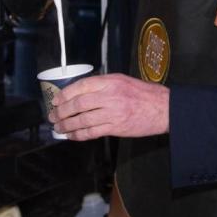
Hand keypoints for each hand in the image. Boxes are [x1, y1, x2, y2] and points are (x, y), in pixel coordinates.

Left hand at [50, 73, 168, 140]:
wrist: (163, 108)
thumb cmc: (143, 93)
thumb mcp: (122, 80)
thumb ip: (103, 84)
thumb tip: (81, 92)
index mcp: (110, 81)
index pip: (81, 86)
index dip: (65, 94)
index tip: (56, 100)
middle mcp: (110, 95)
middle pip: (78, 104)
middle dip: (62, 111)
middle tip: (53, 116)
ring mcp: (112, 113)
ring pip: (82, 120)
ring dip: (67, 125)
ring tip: (58, 127)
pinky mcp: (116, 128)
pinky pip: (92, 132)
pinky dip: (79, 135)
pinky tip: (72, 135)